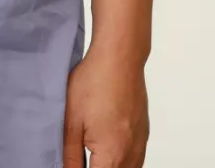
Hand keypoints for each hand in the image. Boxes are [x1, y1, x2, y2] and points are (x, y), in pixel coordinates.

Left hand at [62, 47, 148, 167]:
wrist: (119, 57)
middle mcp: (131, 154)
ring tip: (93, 156)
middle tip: (81, 158)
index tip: (73, 164)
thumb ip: (70, 154)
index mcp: (112, 155)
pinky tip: (109, 152)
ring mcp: (140, 144)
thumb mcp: (71, 120)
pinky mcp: (143, 133)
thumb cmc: (94, 82)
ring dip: (110, 167)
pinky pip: (136, 160)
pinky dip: (123, 162)